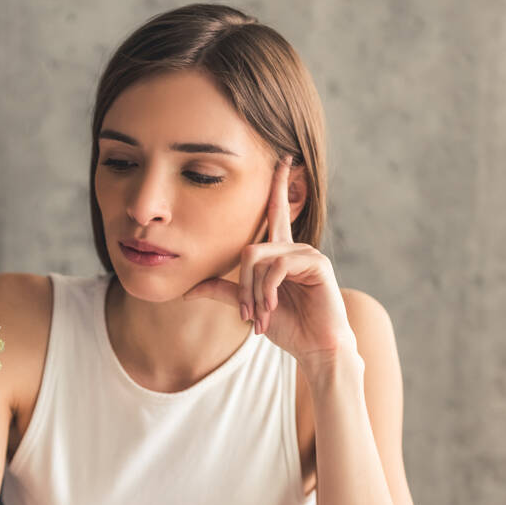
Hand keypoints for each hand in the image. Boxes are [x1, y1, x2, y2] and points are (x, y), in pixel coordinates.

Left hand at [182, 155, 357, 371]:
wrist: (314, 347)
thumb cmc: (287, 325)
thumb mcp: (250, 305)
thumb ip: (223, 291)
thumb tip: (188, 289)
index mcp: (281, 252)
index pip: (277, 211)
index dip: (278, 184)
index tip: (283, 157)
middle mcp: (294, 247)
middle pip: (249, 249)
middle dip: (244, 286)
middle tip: (249, 315)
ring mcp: (307, 253)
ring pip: (259, 258)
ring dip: (254, 292)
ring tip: (261, 315)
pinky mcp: (317, 264)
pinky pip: (277, 266)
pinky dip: (267, 290)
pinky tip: (271, 308)